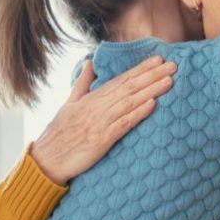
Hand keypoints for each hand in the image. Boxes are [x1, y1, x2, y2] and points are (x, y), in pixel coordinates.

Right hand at [30, 56, 176, 185]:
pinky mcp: (101, 139)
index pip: (121, 79)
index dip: (141, 69)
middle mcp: (97, 107)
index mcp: (92, 98)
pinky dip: (138, 113)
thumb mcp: (69, 104)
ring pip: (130, 102)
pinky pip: (123, 124)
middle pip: (129, 87)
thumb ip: (82, 84)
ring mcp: (100, 122)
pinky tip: (153, 105)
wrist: (46, 160)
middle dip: (152, 75)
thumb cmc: (59, 134)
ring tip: (169, 81)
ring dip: (151, 91)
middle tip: (173, 65)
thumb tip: (90, 63)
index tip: (159, 59)